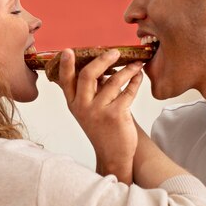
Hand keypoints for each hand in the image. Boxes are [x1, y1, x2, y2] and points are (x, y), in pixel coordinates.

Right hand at [57, 49, 143, 182]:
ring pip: (113, 81)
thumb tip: (100, 64)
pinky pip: (128, 91)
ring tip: (136, 64)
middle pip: (88, 75)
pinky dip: (135, 81)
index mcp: (74, 104)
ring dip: (127, 70)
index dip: (66, 65)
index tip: (68, 50)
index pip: (66, 81)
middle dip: (102, 59)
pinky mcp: (116, 115)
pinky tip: (139, 76)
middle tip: (115, 52)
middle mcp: (83, 107)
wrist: (113, 155)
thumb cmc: (103, 130)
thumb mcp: (89, 111)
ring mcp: (98, 111)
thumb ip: (90, 90)